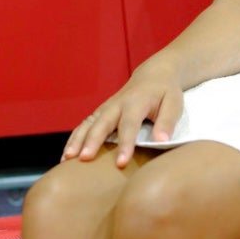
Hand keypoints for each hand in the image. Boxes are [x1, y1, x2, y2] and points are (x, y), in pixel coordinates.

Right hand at [61, 61, 184, 166]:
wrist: (153, 75)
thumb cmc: (165, 92)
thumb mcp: (174, 104)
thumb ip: (167, 122)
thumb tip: (162, 141)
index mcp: (136, 102)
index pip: (129, 125)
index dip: (125, 144)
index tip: (120, 163)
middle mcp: (116, 104)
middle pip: (101, 123)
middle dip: (92, 141)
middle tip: (84, 159)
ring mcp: (105, 108)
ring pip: (87, 124)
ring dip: (76, 141)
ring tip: (66, 160)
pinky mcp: (100, 113)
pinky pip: (83, 126)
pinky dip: (74, 139)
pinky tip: (66, 157)